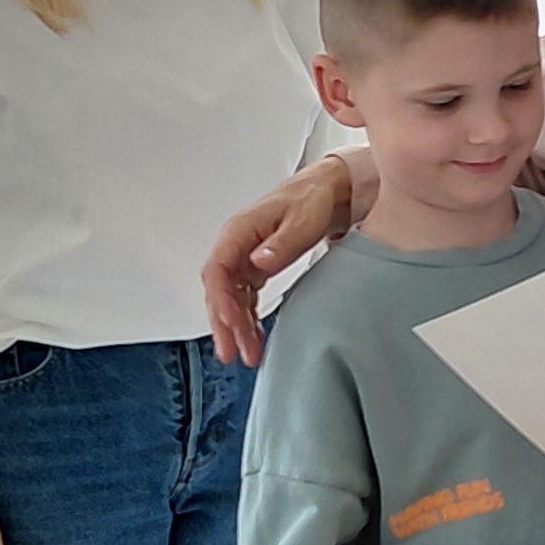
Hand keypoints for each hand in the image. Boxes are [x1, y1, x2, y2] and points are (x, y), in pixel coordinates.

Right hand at [201, 160, 358, 364]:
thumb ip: (281, 243)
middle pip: (219, 290)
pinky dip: (248, 319)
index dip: (220, 299)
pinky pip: (245, 298)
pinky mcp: (256, 268)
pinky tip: (254, 337)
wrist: (327, 190)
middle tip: (232, 352)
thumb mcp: (302, 219)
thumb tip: (258, 261)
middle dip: (223, 324)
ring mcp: (245, 258)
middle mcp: (237, 246)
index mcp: (240, 231)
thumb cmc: (312, 199)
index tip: (230, 322)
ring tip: (246, 354)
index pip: (217, 269)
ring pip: (231, 299)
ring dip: (236, 327)